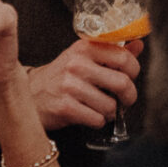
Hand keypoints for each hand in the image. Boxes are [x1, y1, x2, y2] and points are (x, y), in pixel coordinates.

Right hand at [25, 39, 140, 129]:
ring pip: (110, 105)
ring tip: (101, 108)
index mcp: (84, 48)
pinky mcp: (65, 107)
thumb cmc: (61, 76)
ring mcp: (69, 86)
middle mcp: (77, 64)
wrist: (29, 94)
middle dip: (129, 96)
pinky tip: (89, 115)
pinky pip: (97, 119)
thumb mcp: (83, 58)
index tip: (130, 77)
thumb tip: (138, 45)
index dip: (134, 71)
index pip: (124, 57)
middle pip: (122, 83)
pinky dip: (98, 121)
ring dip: (110, 112)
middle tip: (125, 100)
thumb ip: (111, 52)